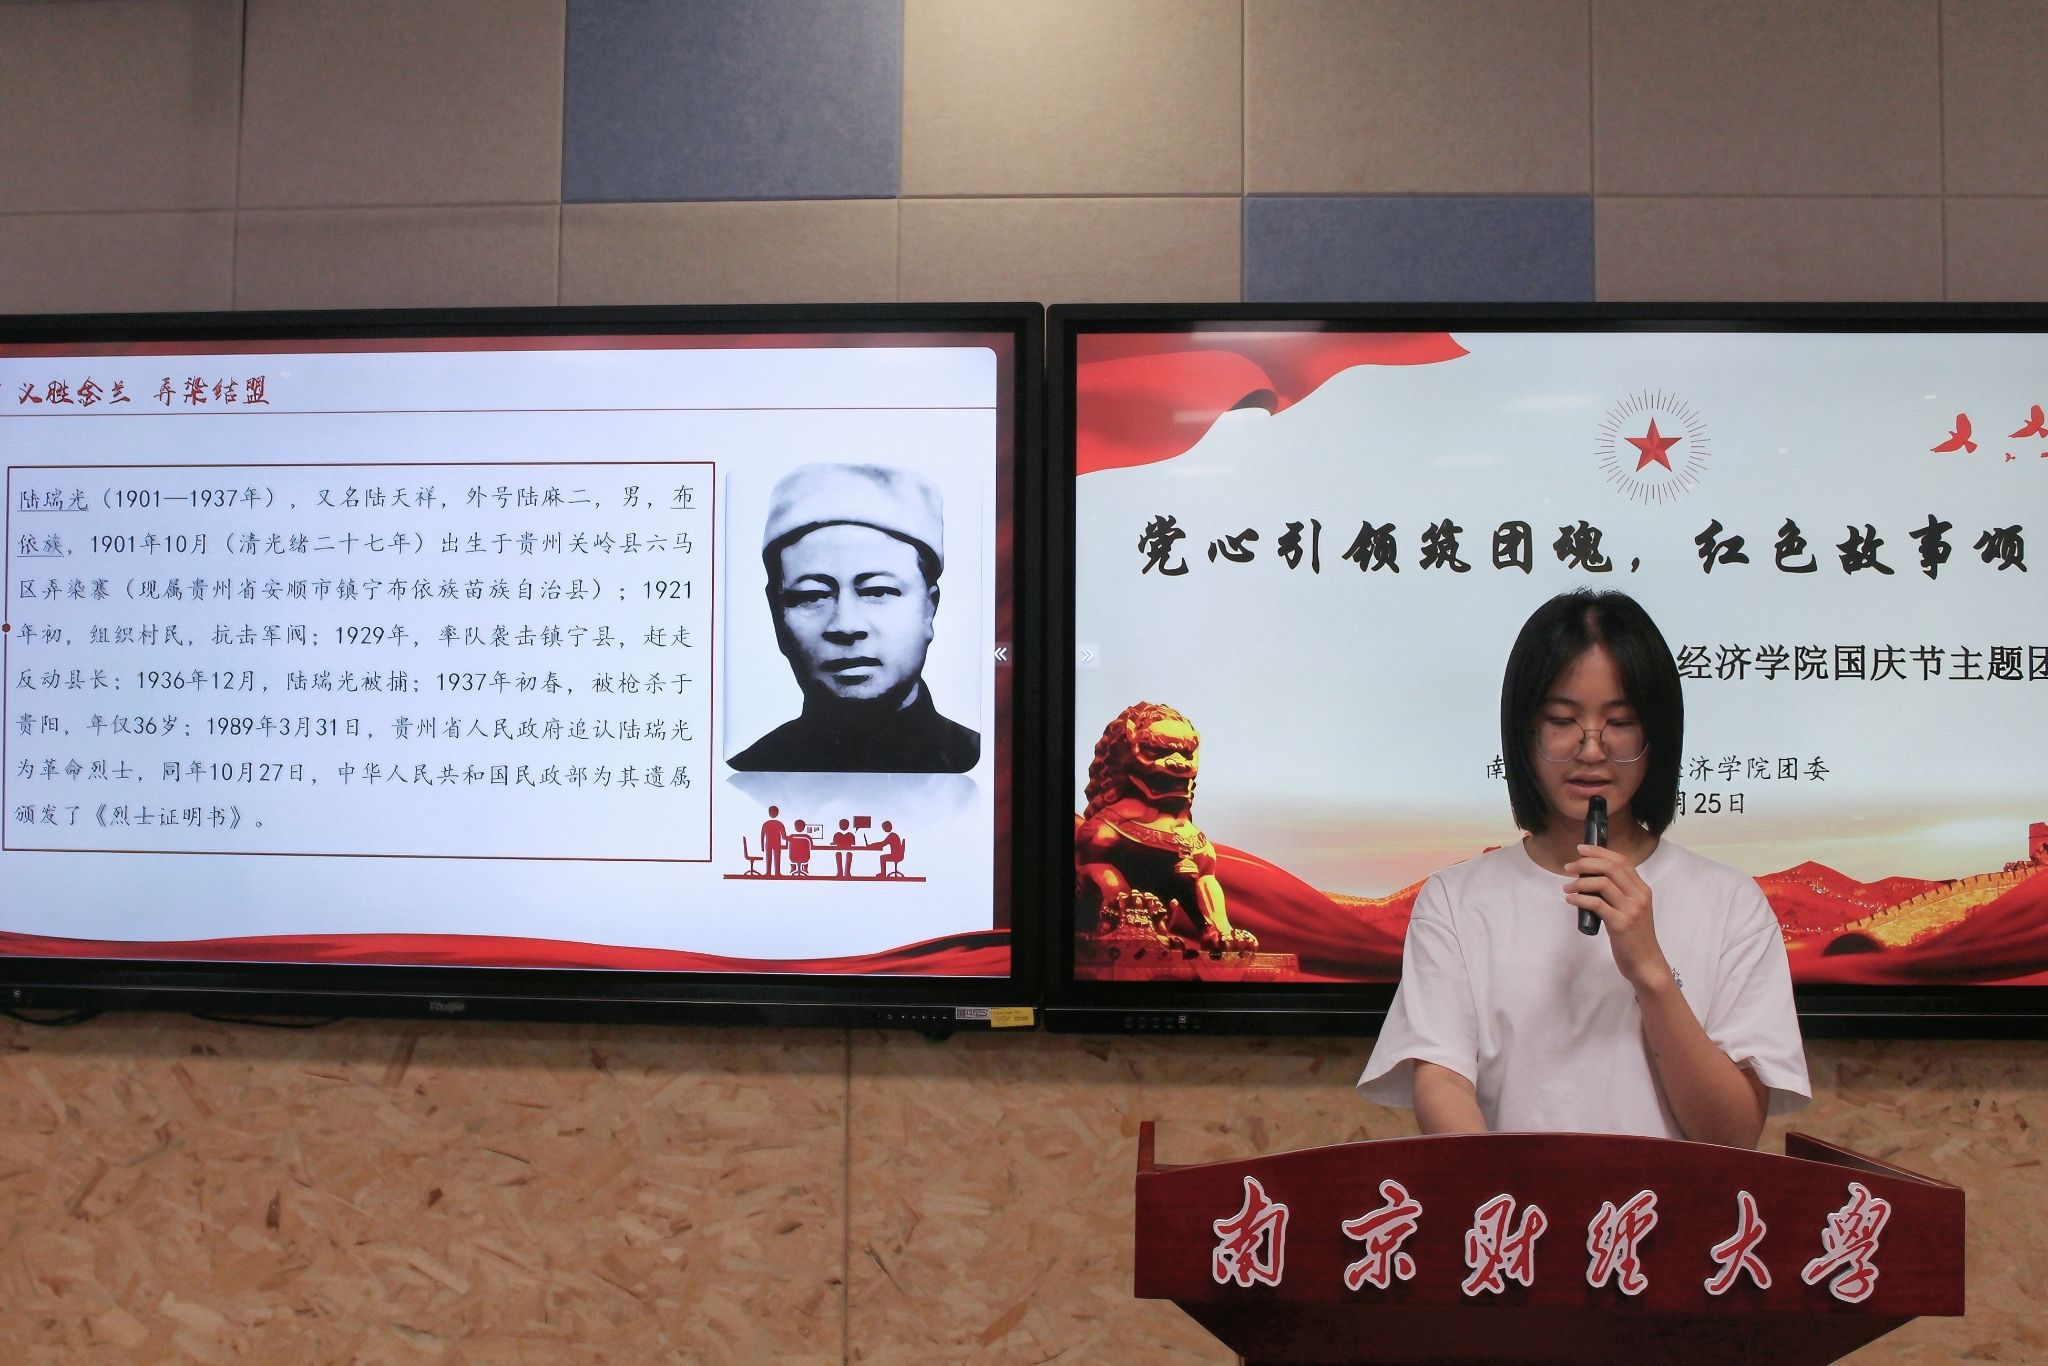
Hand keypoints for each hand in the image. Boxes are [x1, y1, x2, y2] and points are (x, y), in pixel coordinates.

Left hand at [1565, 843, 1672, 992]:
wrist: (1646, 964)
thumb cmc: (1635, 937)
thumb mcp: (1632, 910)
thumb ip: (1619, 894)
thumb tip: (1591, 879)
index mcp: (1642, 890)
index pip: (1622, 861)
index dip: (1600, 851)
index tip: (1581, 849)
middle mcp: (1639, 896)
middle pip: (1610, 868)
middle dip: (1585, 863)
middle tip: (1568, 867)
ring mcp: (1631, 910)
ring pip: (1602, 883)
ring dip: (1579, 882)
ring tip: (1567, 887)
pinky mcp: (1621, 924)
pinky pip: (1596, 904)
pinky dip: (1579, 898)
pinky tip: (1570, 900)